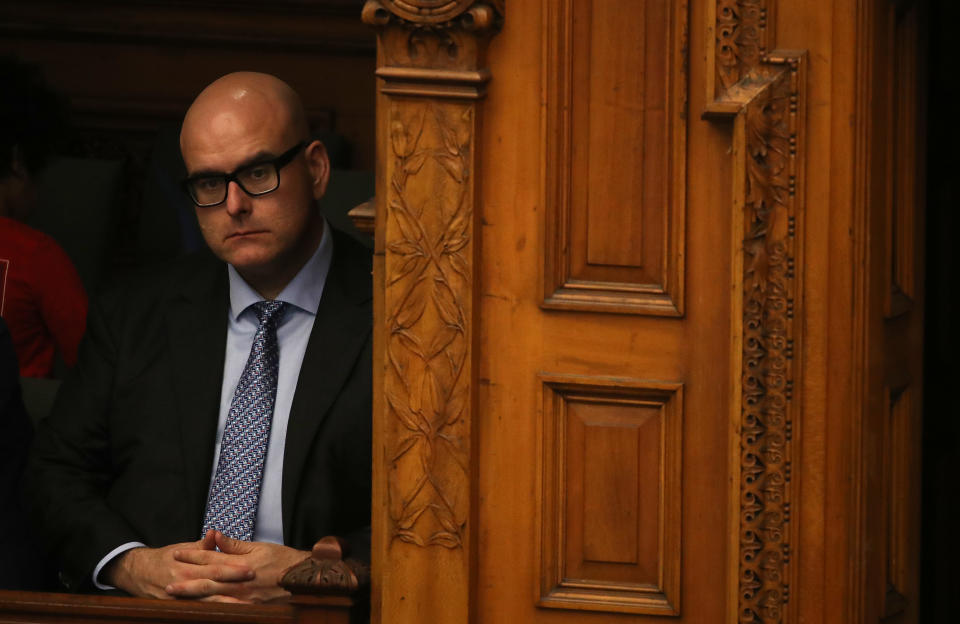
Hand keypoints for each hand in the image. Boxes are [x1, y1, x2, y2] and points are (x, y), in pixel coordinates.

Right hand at [105, 531, 253, 599]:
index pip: (215, 567)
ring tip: (243, 606)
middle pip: (212, 585)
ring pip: (205, 603)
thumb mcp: (182, 548)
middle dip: (233, 587)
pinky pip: (196, 611)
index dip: (233, 569)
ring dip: (224, 604)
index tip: (250, 569)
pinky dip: (210, 613)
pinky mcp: (175, 607)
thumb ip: (201, 545)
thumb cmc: (165, 558)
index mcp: (188, 566)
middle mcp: (184, 582)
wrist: (137, 573)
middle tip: (252, 587)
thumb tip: (214, 534)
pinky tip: (224, 615)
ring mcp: (179, 598)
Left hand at [165, 530, 308, 602]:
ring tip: (176, 596)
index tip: (176, 553)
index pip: (212, 557)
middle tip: (167, 583)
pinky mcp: (249, 608)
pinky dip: (212, 608)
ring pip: (213, 597)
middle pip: (207, 580)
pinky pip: (226, 609)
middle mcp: (240, 580)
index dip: (193, 554)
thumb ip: (234, 545)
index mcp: (241, 562)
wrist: (304, 578)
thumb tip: (214, 536)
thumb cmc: (284, 560)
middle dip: (186, 581)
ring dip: (193, 596)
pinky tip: (201, 609)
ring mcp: (244, 597)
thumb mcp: (260, 547)